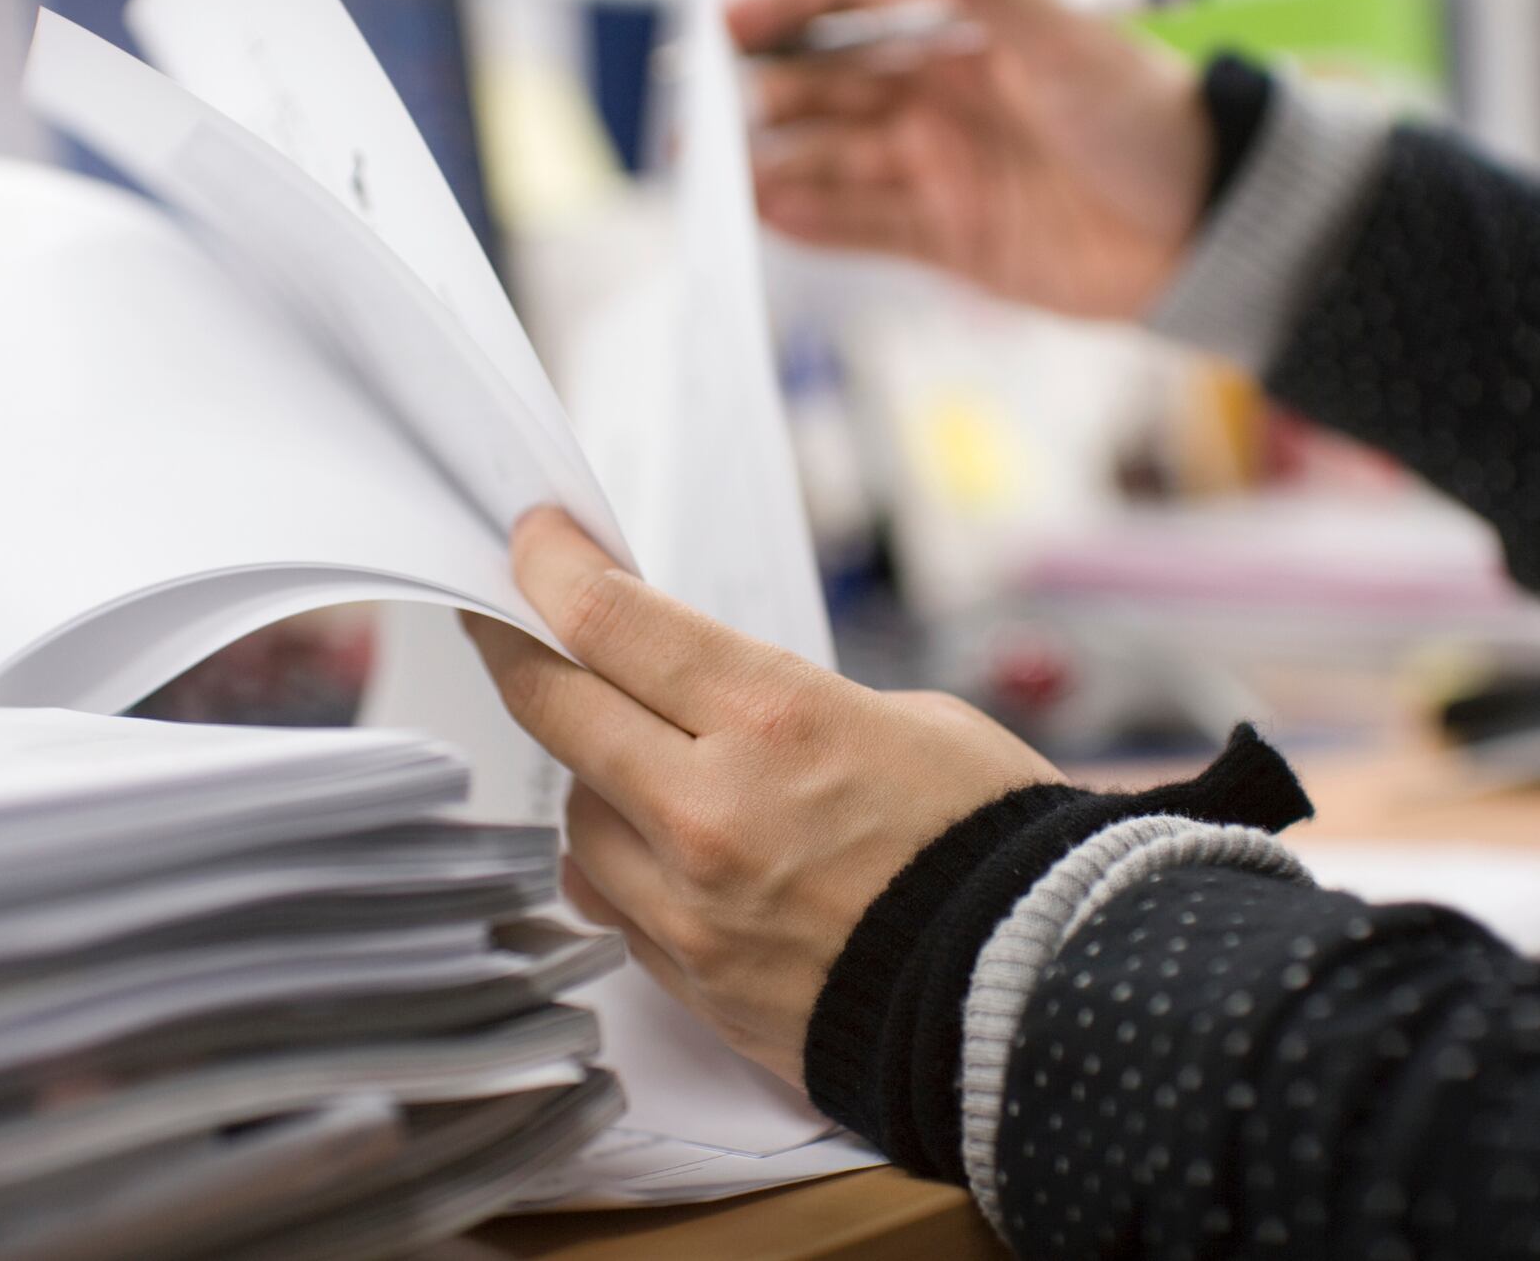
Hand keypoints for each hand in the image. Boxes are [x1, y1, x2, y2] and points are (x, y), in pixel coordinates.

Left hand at [462, 509, 1064, 1086]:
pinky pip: (613, 906)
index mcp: (775, 721)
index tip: (531, 544)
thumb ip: (781, 706)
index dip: (550, 569)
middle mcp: (711, 812)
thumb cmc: (991, 843)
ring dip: (592, 782)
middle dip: (519, 653)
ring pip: (575, 820)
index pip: (612, 624)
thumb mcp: (908, 719)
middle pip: (557, 712)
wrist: (1035, 995)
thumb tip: (700, 703)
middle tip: (504, 624)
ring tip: (643, 766)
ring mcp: (691, 908)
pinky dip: (624, 869)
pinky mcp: (691, 981)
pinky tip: (667, 855)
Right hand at [728, 0, 1210, 319]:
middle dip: (755, 97)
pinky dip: (813, 221)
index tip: (725, 29)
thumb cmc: (1150, 119)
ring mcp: (939, 166)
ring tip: (712, 175)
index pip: (848, 6)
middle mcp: (939, 94)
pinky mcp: (949, 236)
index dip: (783, 11)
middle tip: (693, 118)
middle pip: (824, 86)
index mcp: (961, 31)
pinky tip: (766, 214)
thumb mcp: (1059, 36)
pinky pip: (862, 226)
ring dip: (771, 162)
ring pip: (832, 158)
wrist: (1207, 230)